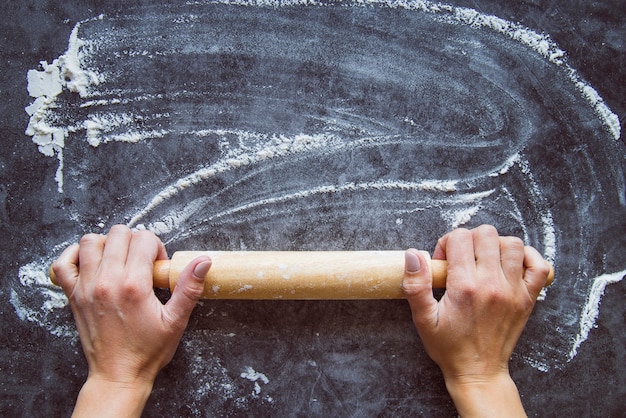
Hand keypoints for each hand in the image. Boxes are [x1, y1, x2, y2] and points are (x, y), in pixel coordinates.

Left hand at [52, 225, 210, 416]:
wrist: (118, 375)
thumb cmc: (147, 351)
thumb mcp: (176, 320)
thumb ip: (189, 288)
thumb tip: (202, 262)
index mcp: (134, 285)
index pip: (144, 239)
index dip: (156, 248)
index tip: (158, 265)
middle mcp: (107, 281)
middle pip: (118, 234)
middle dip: (135, 241)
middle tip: (141, 261)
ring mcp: (86, 287)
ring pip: (90, 242)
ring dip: (107, 244)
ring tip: (119, 259)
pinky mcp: (74, 296)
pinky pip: (62, 264)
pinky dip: (74, 256)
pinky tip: (91, 262)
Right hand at [403, 225, 549, 416]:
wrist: (478, 372)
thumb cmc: (449, 347)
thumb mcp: (423, 320)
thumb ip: (416, 285)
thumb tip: (413, 254)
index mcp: (465, 286)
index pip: (460, 238)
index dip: (447, 243)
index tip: (444, 261)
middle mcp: (492, 284)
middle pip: (487, 234)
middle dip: (470, 240)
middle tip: (462, 259)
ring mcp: (514, 290)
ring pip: (513, 244)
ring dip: (496, 246)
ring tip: (484, 260)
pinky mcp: (528, 298)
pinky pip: (540, 265)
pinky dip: (528, 257)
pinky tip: (511, 265)